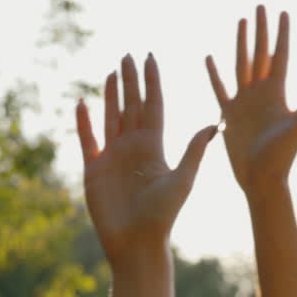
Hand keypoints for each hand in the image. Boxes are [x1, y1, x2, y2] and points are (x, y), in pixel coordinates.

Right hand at [77, 54, 217, 264]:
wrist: (138, 242)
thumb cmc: (164, 215)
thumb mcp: (183, 179)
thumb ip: (194, 150)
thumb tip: (215, 124)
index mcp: (156, 146)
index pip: (154, 106)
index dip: (152, 82)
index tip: (151, 58)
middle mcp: (135, 147)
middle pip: (132, 106)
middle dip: (131, 81)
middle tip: (128, 54)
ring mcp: (113, 156)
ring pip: (111, 117)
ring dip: (110, 95)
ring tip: (111, 71)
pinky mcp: (94, 169)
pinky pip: (87, 139)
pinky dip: (84, 121)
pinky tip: (82, 102)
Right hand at [206, 6, 296, 195]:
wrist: (262, 179)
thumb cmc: (283, 156)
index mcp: (278, 93)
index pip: (280, 56)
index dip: (282, 34)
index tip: (283, 12)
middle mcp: (262, 93)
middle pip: (260, 53)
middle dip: (261, 30)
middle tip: (260, 5)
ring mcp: (245, 102)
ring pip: (241, 64)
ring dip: (241, 43)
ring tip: (241, 21)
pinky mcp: (228, 114)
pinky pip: (220, 88)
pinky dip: (214, 73)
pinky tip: (210, 57)